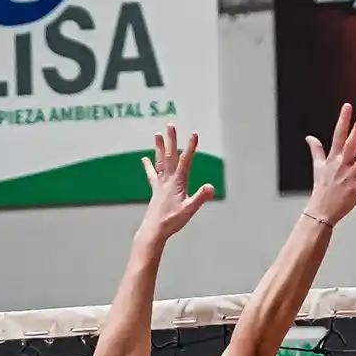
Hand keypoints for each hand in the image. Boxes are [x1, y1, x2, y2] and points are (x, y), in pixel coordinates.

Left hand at [135, 125, 215, 244]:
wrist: (154, 230)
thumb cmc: (172, 221)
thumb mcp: (189, 210)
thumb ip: (200, 197)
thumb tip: (211, 187)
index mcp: (177, 183)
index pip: (185, 161)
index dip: (190, 147)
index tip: (194, 133)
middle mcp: (167, 180)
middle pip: (170, 156)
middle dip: (171, 140)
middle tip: (170, 125)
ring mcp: (160, 184)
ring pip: (160, 161)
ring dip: (159, 147)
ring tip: (157, 134)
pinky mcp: (156, 190)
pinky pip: (152, 174)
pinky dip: (148, 165)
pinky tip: (144, 158)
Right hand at [305, 104, 355, 226]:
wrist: (320, 210)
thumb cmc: (321, 188)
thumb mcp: (317, 167)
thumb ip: (316, 150)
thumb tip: (309, 137)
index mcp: (333, 159)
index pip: (338, 135)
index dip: (343, 120)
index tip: (348, 107)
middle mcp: (341, 165)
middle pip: (350, 146)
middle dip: (355, 132)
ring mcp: (349, 177)